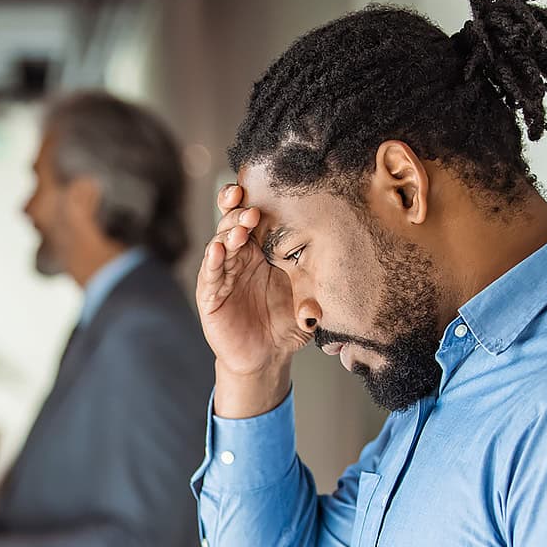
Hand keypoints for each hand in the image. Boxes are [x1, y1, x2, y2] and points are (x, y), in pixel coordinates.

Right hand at [197, 184, 314, 415]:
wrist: (268, 358)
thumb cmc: (287, 325)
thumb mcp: (309, 302)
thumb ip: (319, 290)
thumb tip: (336, 280)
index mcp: (262, 251)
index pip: (255, 219)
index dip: (253, 201)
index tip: (260, 188)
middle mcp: (241, 258)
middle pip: (232, 224)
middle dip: (238, 212)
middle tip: (250, 207)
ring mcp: (223, 275)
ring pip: (220, 245)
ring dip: (227, 234)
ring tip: (240, 229)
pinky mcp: (210, 296)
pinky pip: (210, 275)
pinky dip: (212, 262)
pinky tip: (217, 251)